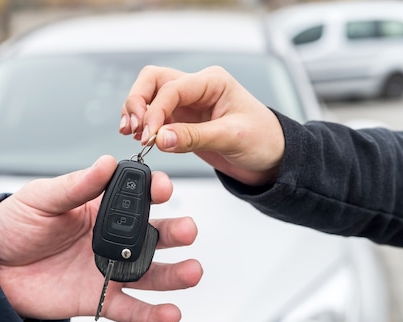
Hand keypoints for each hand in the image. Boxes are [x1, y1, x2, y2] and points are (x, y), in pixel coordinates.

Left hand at [0, 155, 200, 321]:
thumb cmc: (14, 225)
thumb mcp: (42, 198)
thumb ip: (76, 185)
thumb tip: (107, 162)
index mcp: (99, 207)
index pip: (136, 196)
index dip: (154, 191)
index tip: (163, 189)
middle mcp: (111, 237)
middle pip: (153, 234)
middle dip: (175, 232)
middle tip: (187, 230)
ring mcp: (107, 268)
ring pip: (150, 272)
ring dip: (175, 273)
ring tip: (192, 271)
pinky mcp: (99, 298)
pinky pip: (130, 308)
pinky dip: (152, 315)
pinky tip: (171, 313)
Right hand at [120, 65, 284, 185]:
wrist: (272, 159)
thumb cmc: (263, 140)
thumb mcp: (231, 138)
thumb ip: (193, 137)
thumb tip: (160, 138)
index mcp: (212, 82)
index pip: (172, 88)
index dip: (155, 111)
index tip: (149, 135)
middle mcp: (197, 88)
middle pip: (153, 81)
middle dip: (138, 101)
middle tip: (133, 128)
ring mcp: (187, 104)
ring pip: (149, 96)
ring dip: (136, 112)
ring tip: (130, 133)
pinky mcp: (181, 121)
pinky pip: (154, 116)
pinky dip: (142, 125)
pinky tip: (138, 137)